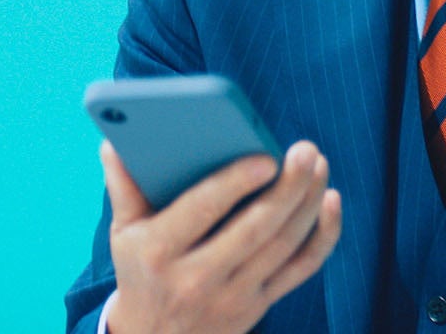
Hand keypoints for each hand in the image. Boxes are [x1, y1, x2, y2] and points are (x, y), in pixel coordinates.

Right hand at [98, 138, 343, 333]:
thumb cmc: (141, 271)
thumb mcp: (123, 233)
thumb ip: (124, 185)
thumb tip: (114, 139)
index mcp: (158, 251)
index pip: (201, 210)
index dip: (236, 183)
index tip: (265, 156)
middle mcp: (196, 277)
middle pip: (253, 230)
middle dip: (286, 188)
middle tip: (306, 150)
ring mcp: (232, 296)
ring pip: (282, 247)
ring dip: (307, 203)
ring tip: (318, 165)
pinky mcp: (258, 306)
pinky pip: (299, 270)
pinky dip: (323, 237)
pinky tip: (330, 202)